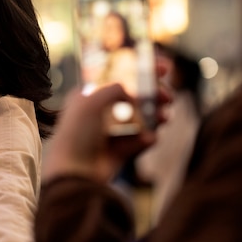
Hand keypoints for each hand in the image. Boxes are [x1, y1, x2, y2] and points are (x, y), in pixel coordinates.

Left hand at [43, 83, 169, 182]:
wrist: (73, 173)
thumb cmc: (77, 134)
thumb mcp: (93, 101)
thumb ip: (116, 88)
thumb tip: (132, 91)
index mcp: (90, 96)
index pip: (121, 77)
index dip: (143, 71)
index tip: (163, 68)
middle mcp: (101, 112)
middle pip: (135, 98)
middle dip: (154, 95)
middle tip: (167, 97)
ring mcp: (111, 133)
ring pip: (141, 119)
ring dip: (156, 115)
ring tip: (165, 117)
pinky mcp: (119, 153)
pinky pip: (140, 141)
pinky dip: (147, 139)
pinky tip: (150, 139)